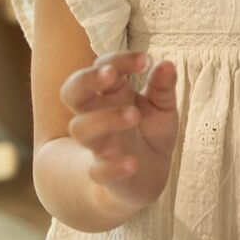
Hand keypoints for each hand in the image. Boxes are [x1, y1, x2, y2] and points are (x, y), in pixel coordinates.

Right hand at [59, 51, 178, 210]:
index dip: (119, 61)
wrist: (147, 179)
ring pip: (81, 128)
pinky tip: (132, 163)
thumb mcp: (163, 108)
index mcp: (112, 95)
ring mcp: (99, 146)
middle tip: (111, 74)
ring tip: (134, 114)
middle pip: (72, 92)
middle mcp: (98, 116)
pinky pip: (98, 171)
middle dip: (87, 80)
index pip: (103, 68)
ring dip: (105, 119)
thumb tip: (167, 64)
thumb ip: (163, 88)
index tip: (145, 60)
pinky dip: (112, 167)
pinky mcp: (104, 175)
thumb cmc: (150, 134)